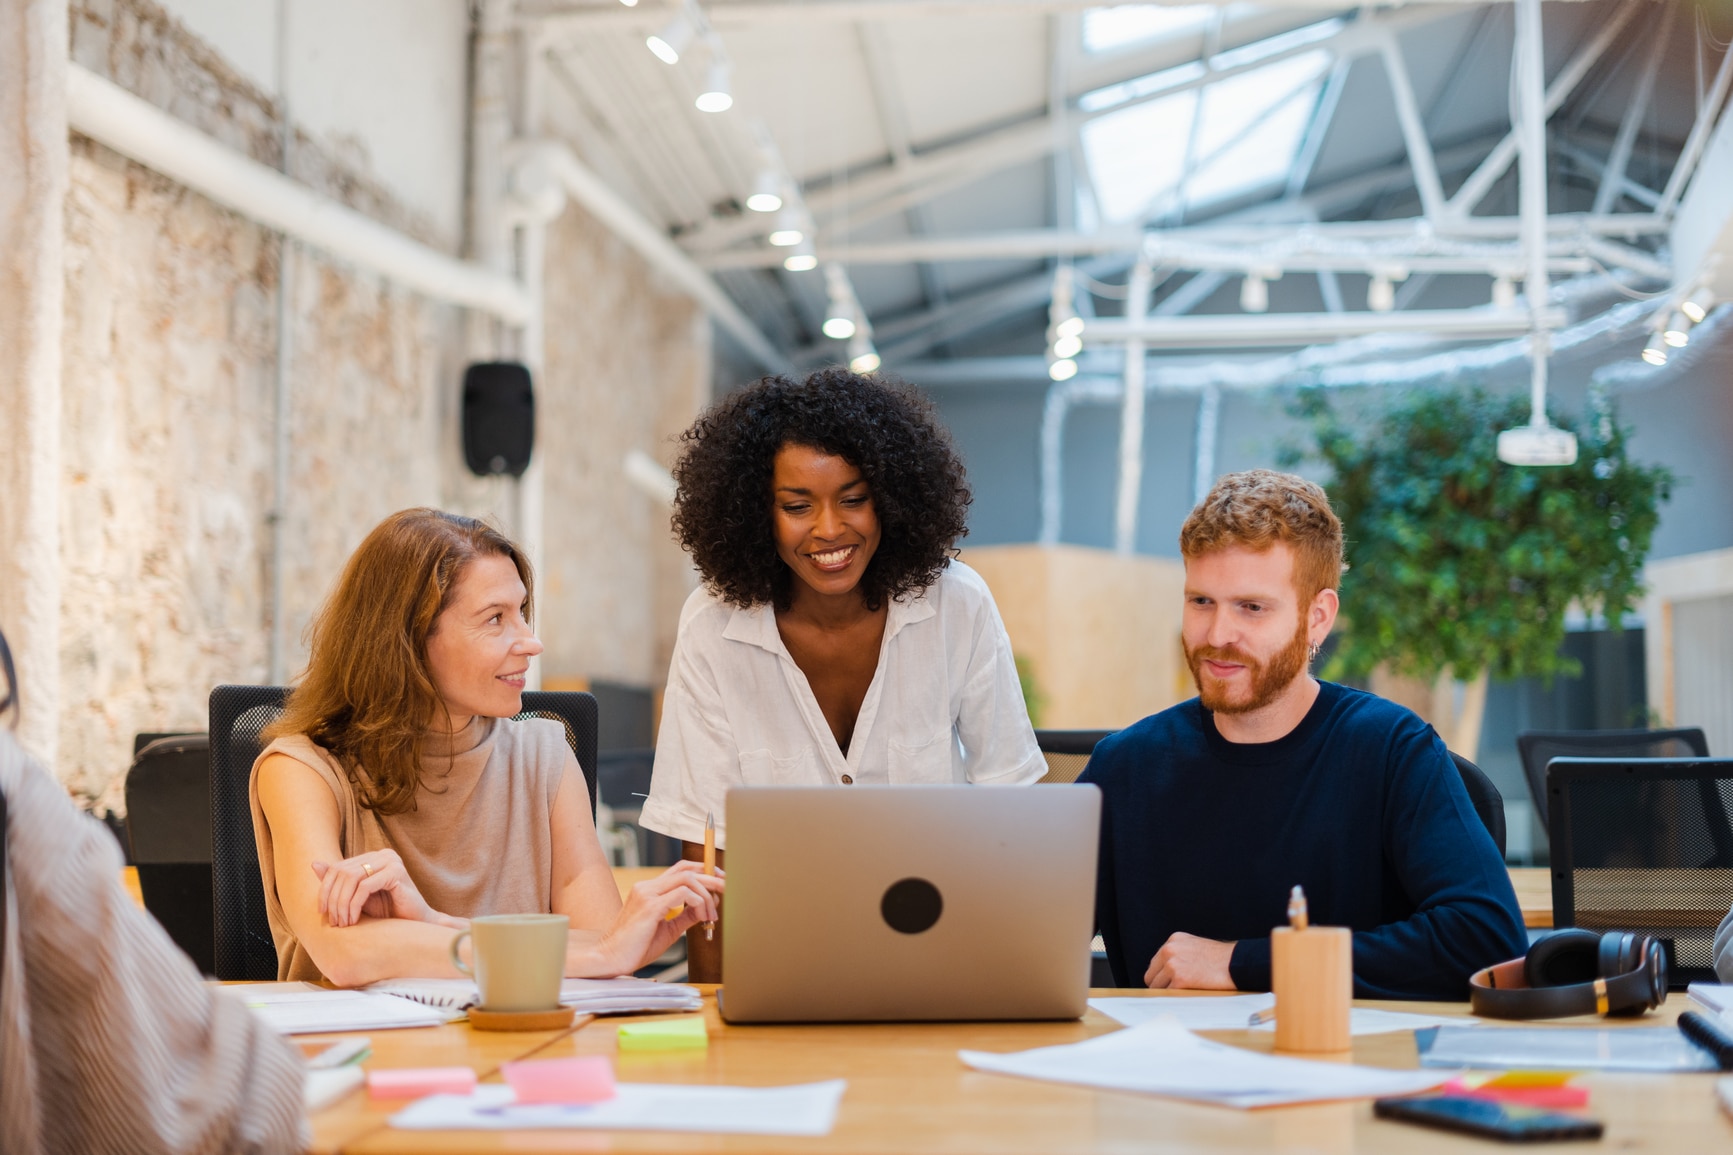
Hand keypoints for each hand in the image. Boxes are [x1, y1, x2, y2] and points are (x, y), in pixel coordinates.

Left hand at [311, 849, 449, 927]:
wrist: (415, 925)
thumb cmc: (387, 912)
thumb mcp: (357, 898)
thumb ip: (339, 882)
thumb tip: (314, 864)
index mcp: (372, 857)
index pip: (337, 867)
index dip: (325, 889)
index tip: (322, 912)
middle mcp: (382, 854)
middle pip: (342, 872)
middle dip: (333, 899)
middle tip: (334, 922)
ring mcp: (391, 861)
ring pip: (351, 878)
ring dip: (342, 903)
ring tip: (343, 923)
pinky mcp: (397, 872)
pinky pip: (365, 886)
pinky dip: (354, 904)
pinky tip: (354, 919)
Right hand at [592, 860, 724, 975]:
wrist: (610, 960)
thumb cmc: (635, 947)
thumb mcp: (667, 929)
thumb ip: (685, 916)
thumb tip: (705, 908)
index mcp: (648, 889)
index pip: (681, 868)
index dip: (703, 871)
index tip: (719, 882)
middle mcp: (647, 887)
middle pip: (687, 869)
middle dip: (712, 877)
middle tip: (727, 889)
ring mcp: (647, 895)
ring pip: (687, 879)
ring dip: (706, 894)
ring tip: (712, 914)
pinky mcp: (650, 907)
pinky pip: (682, 894)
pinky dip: (698, 902)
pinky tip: (701, 916)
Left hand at [1144, 932, 1236, 989]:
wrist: (1236, 963)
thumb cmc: (1221, 959)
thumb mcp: (1195, 947)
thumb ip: (1179, 954)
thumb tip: (1165, 972)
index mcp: (1173, 940)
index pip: (1155, 963)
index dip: (1161, 976)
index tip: (1169, 983)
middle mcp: (1169, 950)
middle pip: (1151, 976)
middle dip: (1161, 985)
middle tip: (1175, 992)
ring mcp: (1172, 964)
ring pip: (1157, 987)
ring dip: (1168, 992)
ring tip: (1185, 993)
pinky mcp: (1179, 979)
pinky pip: (1168, 995)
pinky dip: (1176, 998)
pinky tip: (1188, 995)